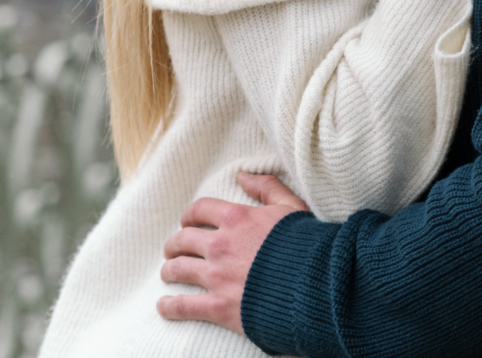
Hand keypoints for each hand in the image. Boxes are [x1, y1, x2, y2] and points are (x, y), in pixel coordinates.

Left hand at [158, 172, 310, 333]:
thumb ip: (266, 188)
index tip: (187, 222)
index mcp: (236, 218)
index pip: (199, 210)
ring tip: (168, 273)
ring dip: (169, 271)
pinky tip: (164, 306)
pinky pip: (184, 306)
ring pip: (178, 269)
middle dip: (174, 244)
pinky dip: (170, 306)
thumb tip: (243, 175)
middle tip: (173, 249)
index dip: (189, 216)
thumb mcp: (291, 207)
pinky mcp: (219, 306)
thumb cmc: (308, 246)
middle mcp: (221, 245)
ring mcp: (218, 276)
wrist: (318, 286)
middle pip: (183, 240)